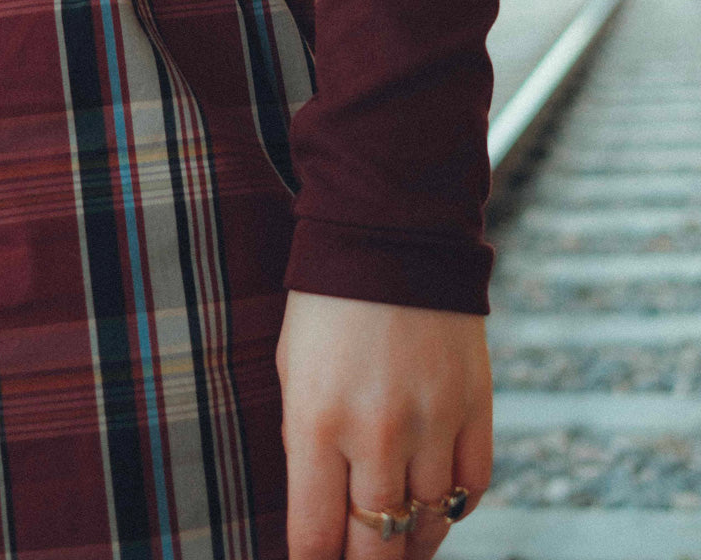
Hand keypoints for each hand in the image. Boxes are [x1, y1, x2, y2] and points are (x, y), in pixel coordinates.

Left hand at [275, 290, 492, 558]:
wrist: (390, 237)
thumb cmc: (324, 305)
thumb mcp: (291, 369)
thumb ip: (302, 440)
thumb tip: (321, 507)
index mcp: (316, 422)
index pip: (315, 537)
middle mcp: (376, 434)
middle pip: (377, 546)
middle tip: (357, 559)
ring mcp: (433, 422)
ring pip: (430, 525)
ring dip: (411, 544)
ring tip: (397, 543)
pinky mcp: (475, 405)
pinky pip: (473, 486)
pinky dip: (455, 508)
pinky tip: (436, 506)